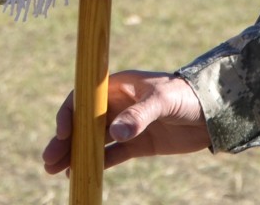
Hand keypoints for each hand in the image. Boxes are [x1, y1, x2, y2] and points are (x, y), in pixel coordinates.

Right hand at [43, 69, 210, 174]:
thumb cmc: (186, 95)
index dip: (70, 112)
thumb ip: (140, 116)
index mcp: (119, 85)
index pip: (85, 96)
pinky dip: (95, 164)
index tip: (62, 131)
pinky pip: (110, 154)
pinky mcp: (137, 143)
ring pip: (93, 140)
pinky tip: (80, 174)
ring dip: (75, 153)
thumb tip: (115, 133)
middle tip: (48, 160)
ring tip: (56, 171)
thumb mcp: (163, 101)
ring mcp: (126, 124)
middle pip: (84, 121)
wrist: (212, 114)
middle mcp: (117, 104)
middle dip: (65, 140)